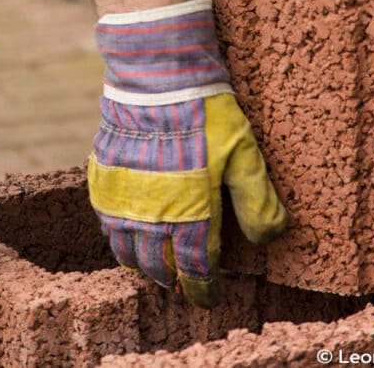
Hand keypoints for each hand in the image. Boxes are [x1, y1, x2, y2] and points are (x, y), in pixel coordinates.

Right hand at [86, 0, 286, 307]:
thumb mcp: (244, 151)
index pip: (195, 271)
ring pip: (126, 251)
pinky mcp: (102, 178)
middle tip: (181, 282)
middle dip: (171, 280)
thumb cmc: (203, 112)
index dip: (202, 289)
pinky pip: (105, 223)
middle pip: (158, 267)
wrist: (154, 76)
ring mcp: (121, 199)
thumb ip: (258, 198)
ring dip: (141, 264)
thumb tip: (271, 235)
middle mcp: (150, 216)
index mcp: (189, 215)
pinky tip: (126, 232)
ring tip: (154, 265)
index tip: (207, 297)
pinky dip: (116, 237)